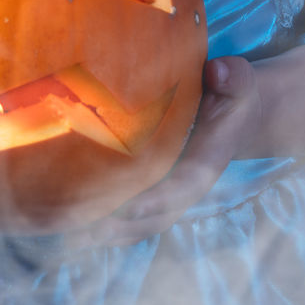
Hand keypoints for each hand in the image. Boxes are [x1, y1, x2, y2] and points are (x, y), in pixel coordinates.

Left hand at [69, 56, 262, 248]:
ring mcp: (169, 194)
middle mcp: (186, 186)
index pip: (183, 186)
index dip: (158, 198)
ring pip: (138, 225)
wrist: (236, 116)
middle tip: (81, 226)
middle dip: (119, 225)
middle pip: (154, 217)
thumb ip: (231, 77)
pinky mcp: (153, 192)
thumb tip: (217, 71)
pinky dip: (102, 226)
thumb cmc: (231, 94)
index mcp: (207, 162)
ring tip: (67, 233)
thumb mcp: (238, 81)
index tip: (129, 205)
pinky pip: (128, 218)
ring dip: (104, 232)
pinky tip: (70, 227)